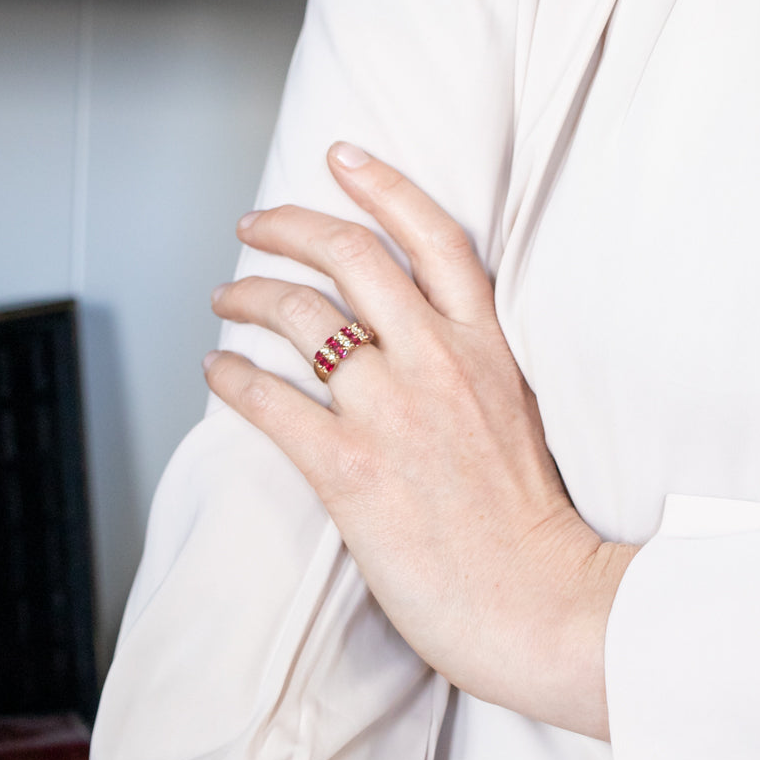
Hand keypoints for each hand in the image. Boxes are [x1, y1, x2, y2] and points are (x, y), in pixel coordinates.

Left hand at [205, 142, 635, 739]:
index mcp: (488, 348)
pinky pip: (269, 401)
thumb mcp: (520, 418)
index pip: (434, 238)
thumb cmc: (532, 524)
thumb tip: (409, 346)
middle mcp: (438, 364)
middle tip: (256, 225)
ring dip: (248, 297)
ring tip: (226, 300)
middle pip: (349, 256)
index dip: (382, 186)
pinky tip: (219, 370)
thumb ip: (471, 371)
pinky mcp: (352, 470)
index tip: (344, 159)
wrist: (540, 601)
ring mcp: (393, 413)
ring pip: (300, 317)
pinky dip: (232, 377)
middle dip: (289, 226)